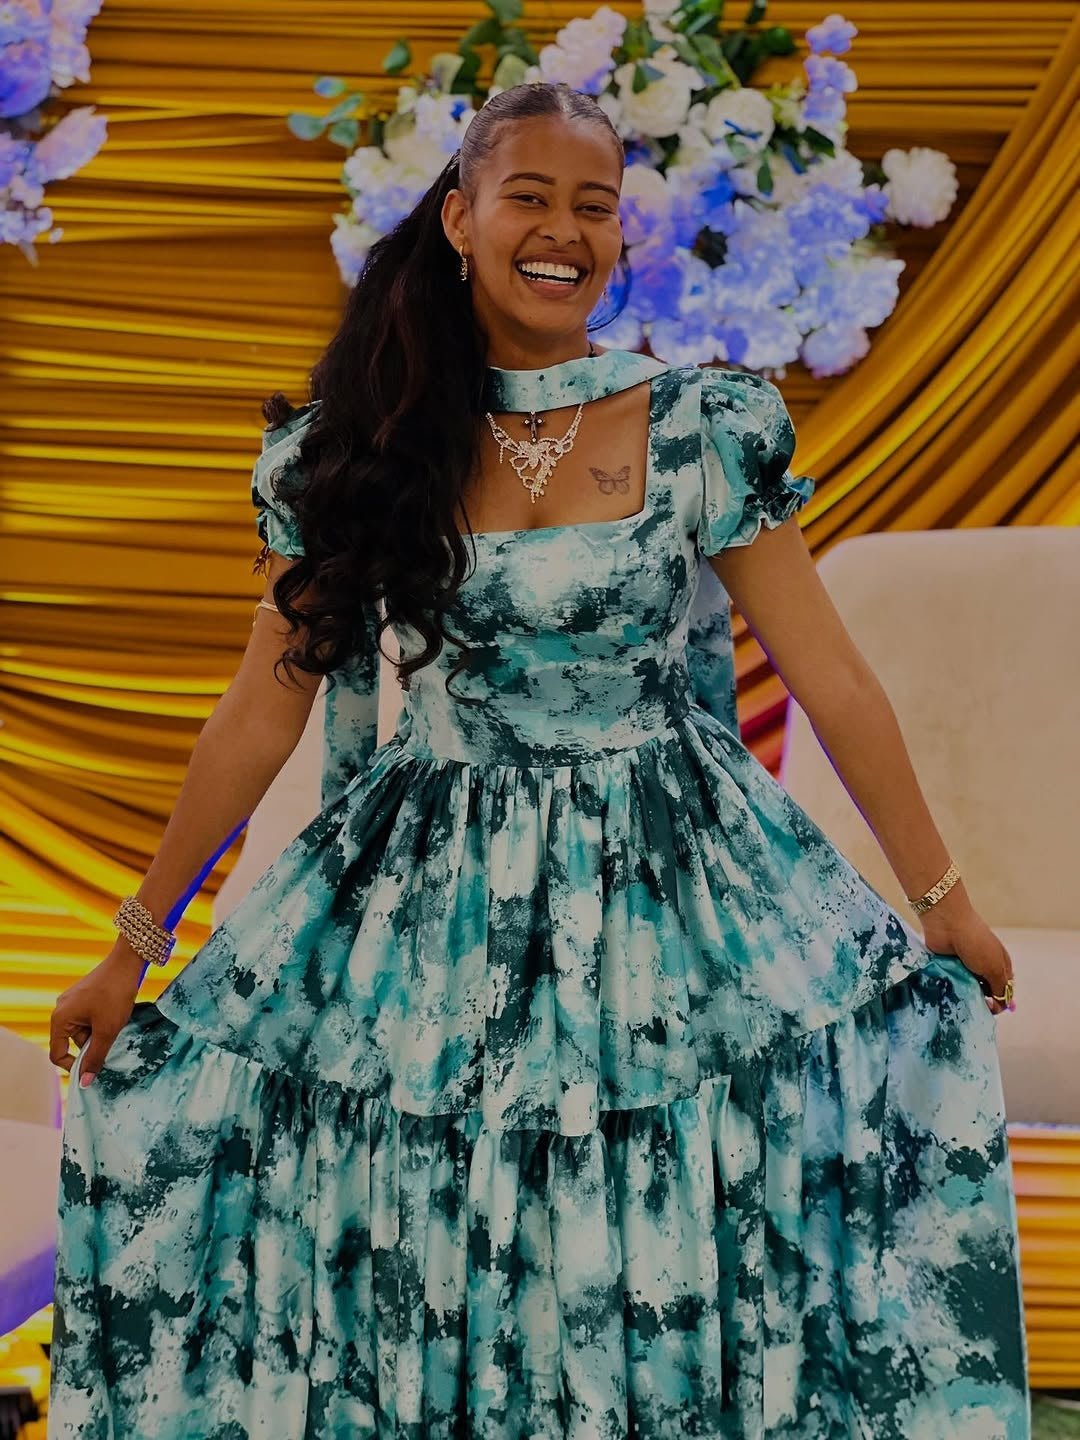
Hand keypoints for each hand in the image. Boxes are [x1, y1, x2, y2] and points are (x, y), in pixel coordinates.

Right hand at [49, 940, 144, 1086]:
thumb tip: (84, 1082)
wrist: (127, 962)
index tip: (93, 1068)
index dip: (73, 1065)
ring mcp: (72, 1001)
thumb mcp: (107, 1030)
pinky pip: (89, 1018)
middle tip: (112, 1037)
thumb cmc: (115, 994)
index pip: (57, 1053)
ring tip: (116, 1021)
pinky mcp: (84, 996)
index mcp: (60, 1018)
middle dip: (93, 1043)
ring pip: (84, 1030)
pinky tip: (116, 1014)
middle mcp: (61, 1009)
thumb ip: (95, 1057)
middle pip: (73, 1041)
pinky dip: (101, 1022)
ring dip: (100, 1032)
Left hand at [920, 898, 1014, 1017]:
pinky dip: (952, 988)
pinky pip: (953, 983)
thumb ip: (1001, 988)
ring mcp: (967, 967)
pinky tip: (949, 993)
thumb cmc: (976, 943)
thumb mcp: (994, 968)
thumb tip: (1004, 1005)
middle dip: (981, 999)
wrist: (948, 924)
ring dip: (966, 994)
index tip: (990, 1009)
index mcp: (1001, 965)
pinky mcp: (950, 967)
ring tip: (960, 999)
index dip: (999, 1001)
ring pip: (969, 989)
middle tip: (974, 1006)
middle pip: (986, 992)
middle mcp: (985, 967)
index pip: (1004, 990)